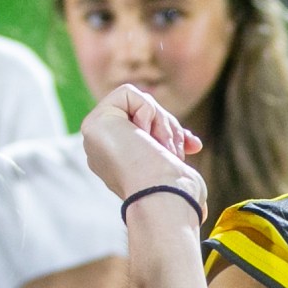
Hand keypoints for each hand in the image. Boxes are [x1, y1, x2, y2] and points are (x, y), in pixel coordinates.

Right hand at [79, 84, 206, 205]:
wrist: (165, 194)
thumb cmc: (176, 191)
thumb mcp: (176, 165)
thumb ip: (172, 150)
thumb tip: (193, 144)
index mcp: (119, 165)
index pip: (146, 130)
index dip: (171, 132)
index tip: (194, 146)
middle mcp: (102, 153)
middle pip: (142, 114)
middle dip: (168, 126)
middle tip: (176, 149)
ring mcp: (94, 139)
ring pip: (137, 103)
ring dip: (160, 121)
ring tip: (163, 147)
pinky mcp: (93, 123)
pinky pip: (127, 93)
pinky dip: (146, 110)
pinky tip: (143, 135)